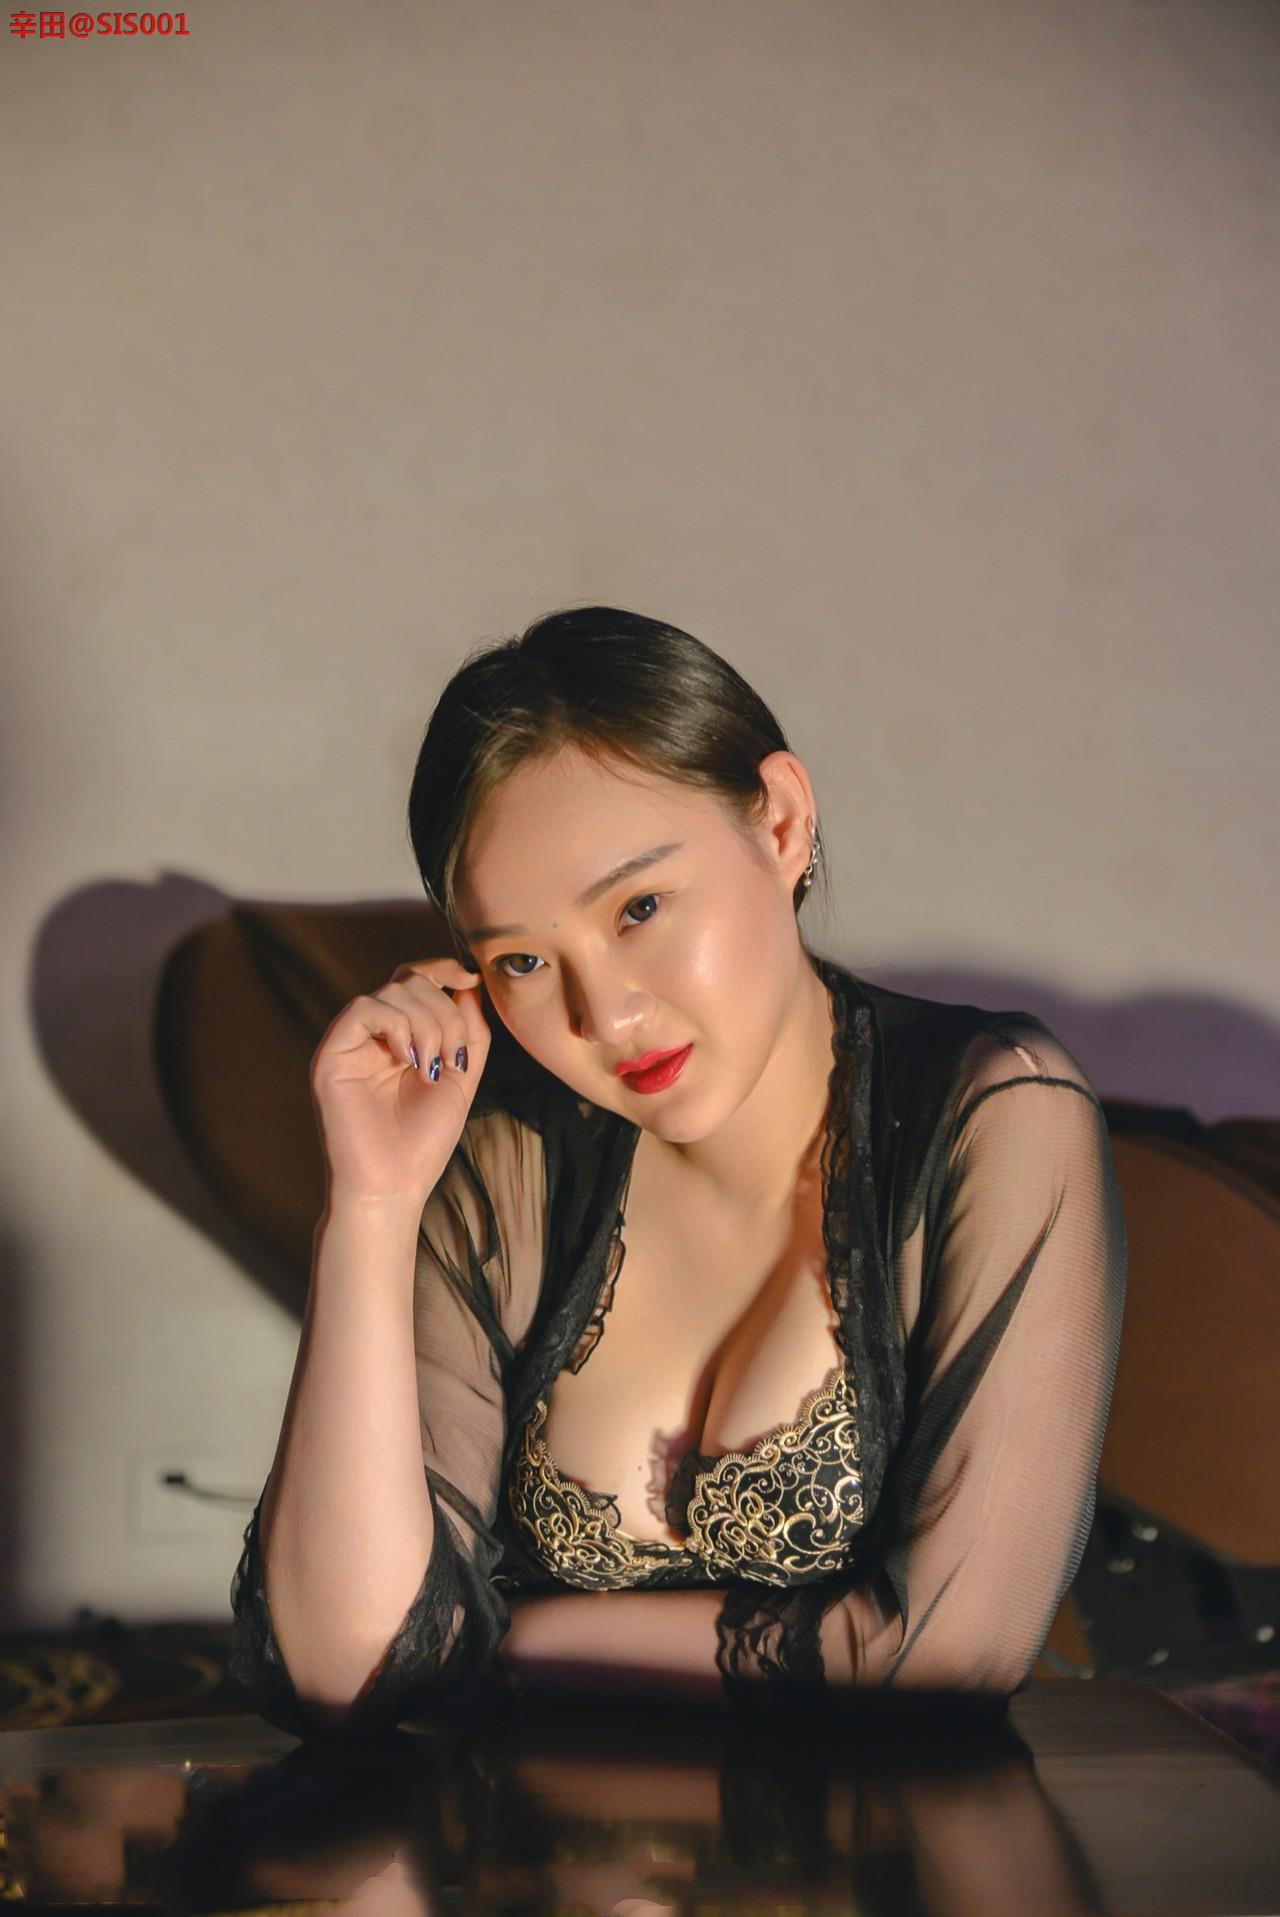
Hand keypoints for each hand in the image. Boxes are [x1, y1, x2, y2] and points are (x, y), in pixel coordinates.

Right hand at [309, 956, 492, 1204]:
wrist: (392, 1187)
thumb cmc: (422, 1141)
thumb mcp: (460, 1077)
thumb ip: (469, 1031)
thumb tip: (468, 983)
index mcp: (399, 1038)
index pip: (417, 981)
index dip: (444, 970)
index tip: (471, 979)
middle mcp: (371, 1036)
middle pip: (409, 980)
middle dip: (444, 1010)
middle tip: (450, 1055)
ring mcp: (349, 1043)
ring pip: (391, 991)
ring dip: (427, 1022)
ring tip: (430, 1066)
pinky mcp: (331, 1055)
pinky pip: (363, 1009)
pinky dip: (396, 1024)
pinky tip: (408, 1058)